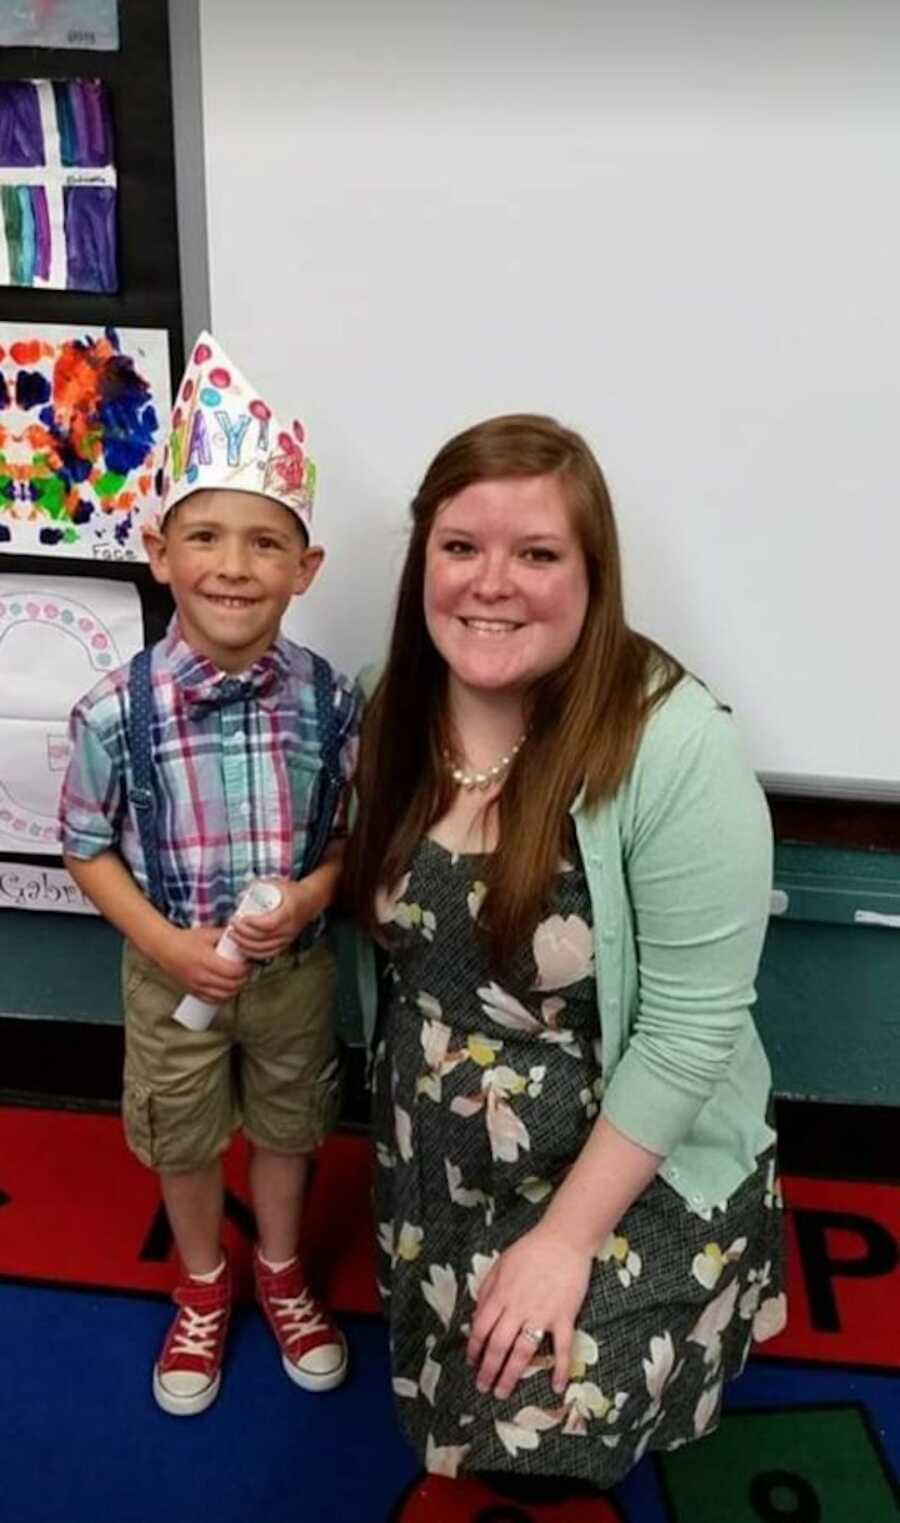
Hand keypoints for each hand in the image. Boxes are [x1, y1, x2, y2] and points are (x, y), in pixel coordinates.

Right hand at [154, 925, 249, 1002]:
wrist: (165, 949)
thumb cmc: (185, 940)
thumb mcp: (207, 933)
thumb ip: (225, 935)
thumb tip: (241, 935)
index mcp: (207, 960)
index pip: (233, 971)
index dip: (246, 969)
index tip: (249, 963)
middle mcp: (202, 975)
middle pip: (231, 985)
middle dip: (244, 979)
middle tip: (248, 972)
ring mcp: (197, 985)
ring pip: (223, 995)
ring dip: (235, 990)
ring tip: (239, 980)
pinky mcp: (193, 991)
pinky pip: (212, 1000)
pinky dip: (223, 998)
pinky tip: (228, 991)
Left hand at [228, 877, 319, 959]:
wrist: (311, 901)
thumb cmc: (293, 892)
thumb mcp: (278, 884)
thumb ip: (260, 885)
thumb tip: (241, 893)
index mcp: (288, 912)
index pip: (268, 924)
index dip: (251, 924)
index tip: (238, 918)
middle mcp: (289, 928)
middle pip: (263, 938)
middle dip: (243, 934)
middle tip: (231, 926)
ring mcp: (287, 938)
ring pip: (264, 949)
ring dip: (246, 945)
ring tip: (233, 937)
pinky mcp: (285, 944)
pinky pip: (268, 954)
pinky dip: (254, 953)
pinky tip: (243, 948)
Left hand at [467, 1224, 592, 1400]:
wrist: (564, 1240)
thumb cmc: (531, 1250)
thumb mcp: (500, 1263)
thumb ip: (487, 1289)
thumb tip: (476, 1314)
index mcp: (501, 1295)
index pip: (481, 1328)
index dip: (474, 1349)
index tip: (471, 1362)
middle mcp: (518, 1309)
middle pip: (498, 1346)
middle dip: (487, 1369)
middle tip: (482, 1387)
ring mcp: (542, 1315)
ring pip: (522, 1353)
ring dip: (510, 1375)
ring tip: (502, 1392)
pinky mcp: (564, 1318)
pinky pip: (563, 1348)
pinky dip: (560, 1369)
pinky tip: (556, 1387)